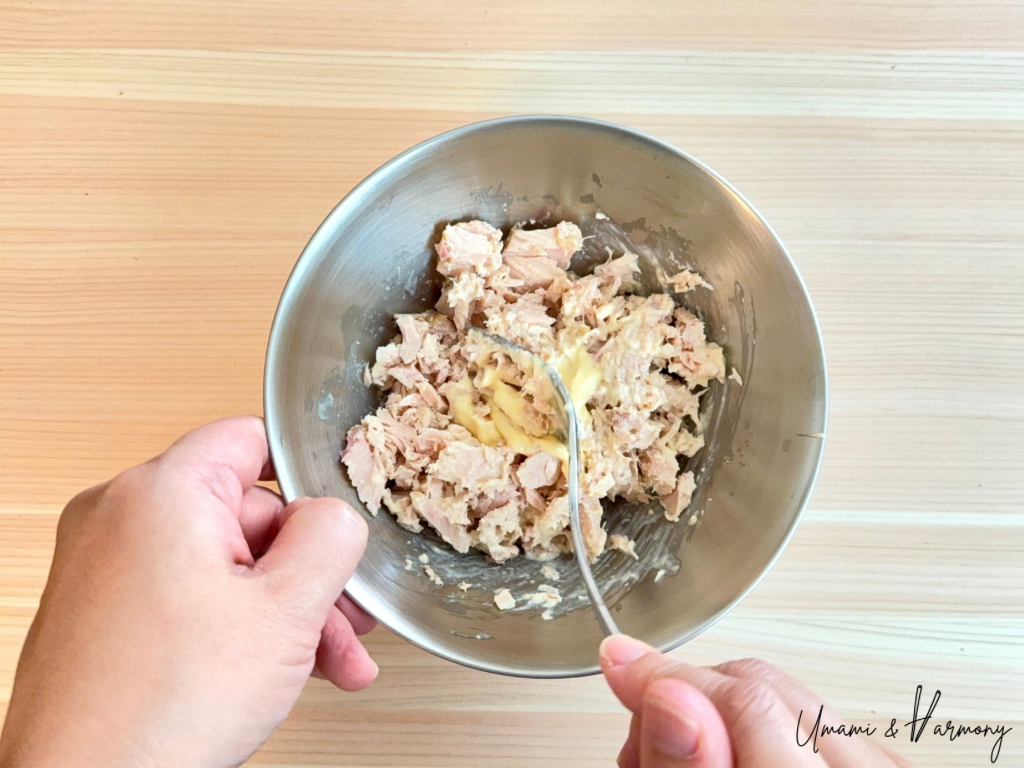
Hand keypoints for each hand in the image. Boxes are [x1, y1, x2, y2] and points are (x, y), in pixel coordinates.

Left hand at [0, 416, 376, 767]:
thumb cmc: (162, 710)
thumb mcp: (285, 610)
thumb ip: (329, 539)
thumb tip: (335, 515)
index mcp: (160, 493)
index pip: (251, 441)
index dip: (307, 479)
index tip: (338, 522)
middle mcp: (122, 518)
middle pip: (247, 515)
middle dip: (307, 574)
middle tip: (344, 622)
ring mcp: (106, 566)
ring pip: (225, 563)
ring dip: (284, 610)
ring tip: (324, 662)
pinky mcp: (104, 610)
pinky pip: (190, 595)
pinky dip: (238, 625)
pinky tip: (281, 671)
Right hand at [600, 635, 912, 767]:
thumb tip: (663, 695)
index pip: (746, 697)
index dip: (665, 676)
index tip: (615, 663)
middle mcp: (870, 767)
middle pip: (763, 685)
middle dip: (687, 698)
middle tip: (640, 743)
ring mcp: (882, 765)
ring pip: (783, 695)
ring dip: (717, 711)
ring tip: (676, 757)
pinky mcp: (880, 765)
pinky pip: (809, 717)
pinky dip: (754, 727)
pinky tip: (723, 755)